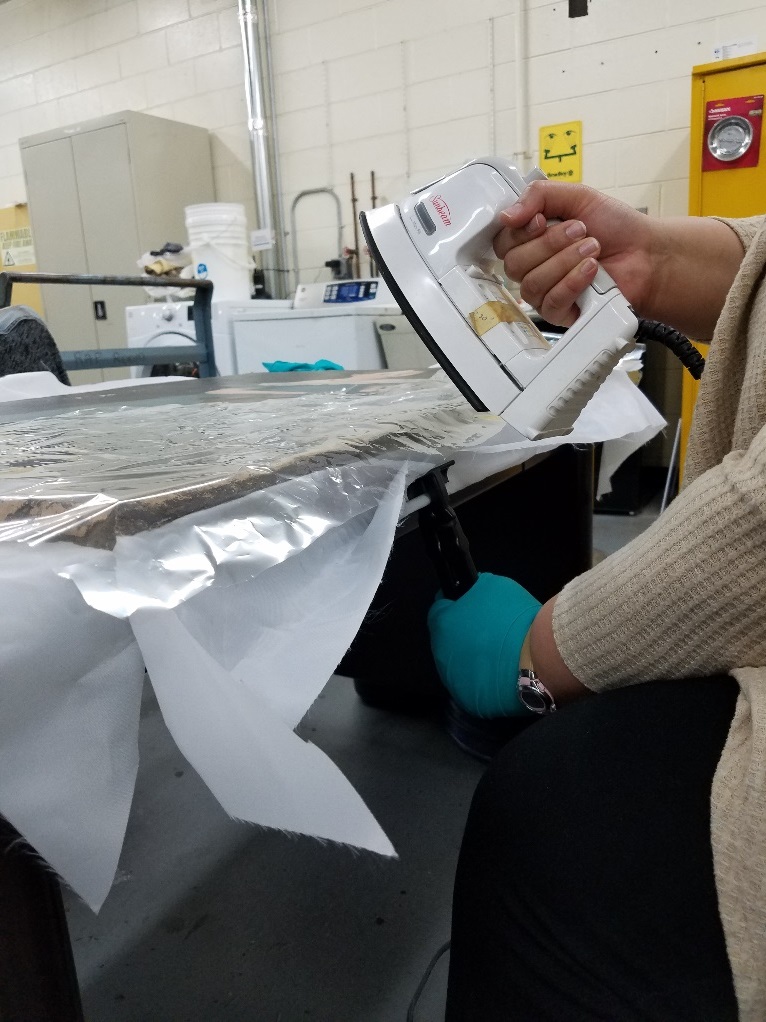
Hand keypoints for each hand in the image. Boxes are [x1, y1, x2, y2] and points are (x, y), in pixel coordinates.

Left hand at [428, 573, 541, 717]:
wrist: (538, 658)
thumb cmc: (515, 619)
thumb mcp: (494, 586)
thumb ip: (474, 589)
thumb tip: (469, 592)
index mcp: (443, 624)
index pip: (438, 609)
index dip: (454, 605)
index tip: (467, 606)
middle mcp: (441, 654)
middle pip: (447, 640)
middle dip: (462, 635)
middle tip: (488, 632)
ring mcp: (454, 681)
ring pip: (458, 666)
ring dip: (471, 659)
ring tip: (496, 655)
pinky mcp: (470, 702)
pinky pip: (474, 687)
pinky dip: (484, 680)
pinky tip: (500, 673)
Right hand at [493, 180, 654, 327]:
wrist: (646, 254)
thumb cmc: (616, 227)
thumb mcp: (577, 196)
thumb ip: (538, 196)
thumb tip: (506, 215)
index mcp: (530, 239)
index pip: (502, 242)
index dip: (520, 232)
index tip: (543, 220)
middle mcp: (533, 267)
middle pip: (513, 264)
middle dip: (550, 243)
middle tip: (580, 231)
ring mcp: (544, 292)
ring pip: (531, 284)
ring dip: (564, 261)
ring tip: (592, 249)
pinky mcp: (560, 312)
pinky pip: (550, 302)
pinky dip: (572, 282)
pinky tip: (591, 271)